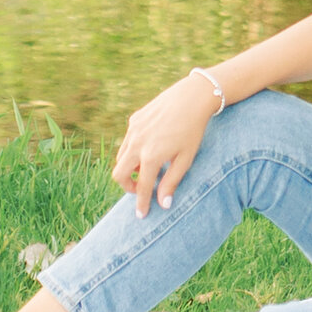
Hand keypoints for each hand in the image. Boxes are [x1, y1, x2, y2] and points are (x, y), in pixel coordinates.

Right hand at [113, 73, 223, 214]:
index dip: (141, 203)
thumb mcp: (185, 158)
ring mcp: (133, 130)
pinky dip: (134, 150)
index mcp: (151, 156)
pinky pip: (128, 140)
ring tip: (148, 169)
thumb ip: (172, 182)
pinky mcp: (134, 119)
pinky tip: (151, 147)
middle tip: (140, 189)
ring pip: (121, 157)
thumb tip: (163, 204)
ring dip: (129, 167)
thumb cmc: (193, 129)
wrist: (192, 96)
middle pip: (118, 174)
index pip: (141, 187)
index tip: (141, 215)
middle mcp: (137, 143)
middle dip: (127, 186)